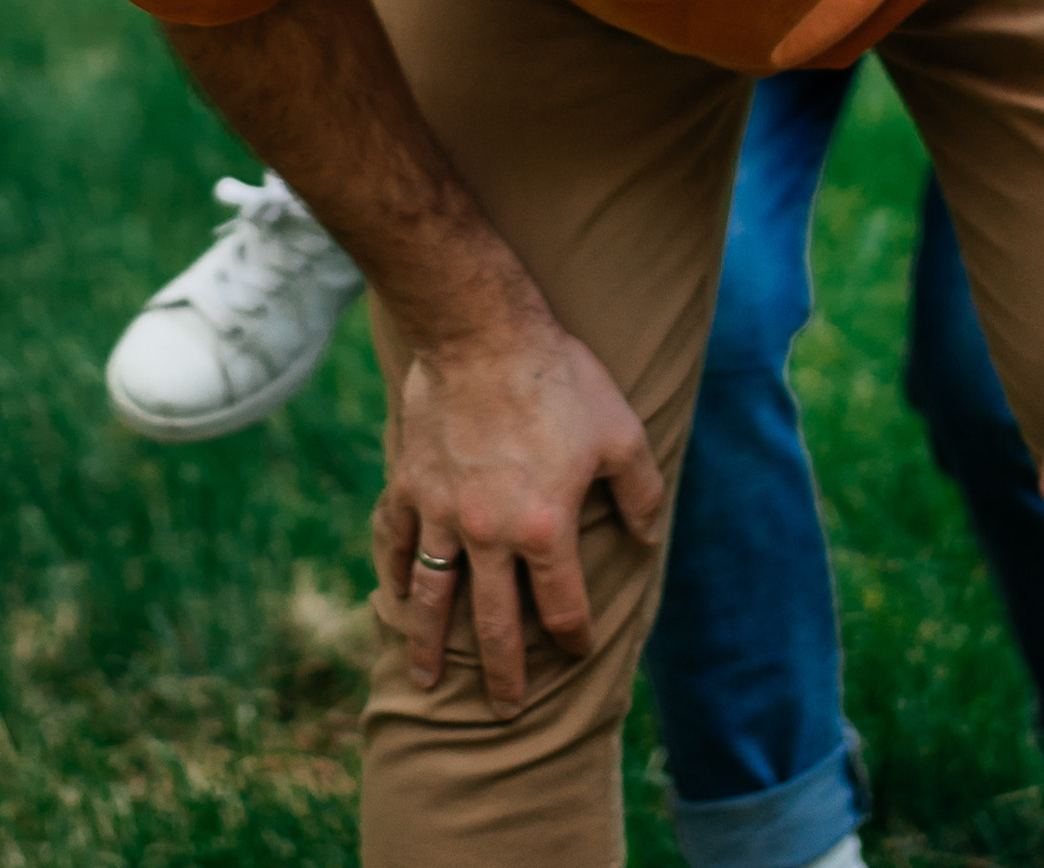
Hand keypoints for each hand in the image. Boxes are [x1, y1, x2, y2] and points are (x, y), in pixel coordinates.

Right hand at [377, 291, 663, 708]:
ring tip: (428, 681)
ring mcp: (443, 514)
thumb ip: (641, 491)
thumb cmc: (560, 378)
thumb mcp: (621, 430)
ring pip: (435, 598)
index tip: (578, 651)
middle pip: (495, 624)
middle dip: (504, 673)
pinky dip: (395, 575)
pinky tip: (395, 597)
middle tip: (505, 711)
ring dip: (431, 645)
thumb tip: (648, 537)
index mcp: (545, 528)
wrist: (482, 332)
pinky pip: (397, 544)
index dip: (574, 636)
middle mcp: (490, 535)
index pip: (562, 605)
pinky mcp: (409, 486)